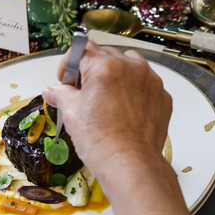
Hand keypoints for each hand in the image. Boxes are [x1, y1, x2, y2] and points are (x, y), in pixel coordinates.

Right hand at [42, 43, 171, 179]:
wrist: (130, 164)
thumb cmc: (101, 140)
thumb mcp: (72, 113)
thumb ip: (61, 95)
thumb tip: (52, 91)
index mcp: (105, 67)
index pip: (82, 49)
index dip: (69, 64)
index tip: (66, 79)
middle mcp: (131, 67)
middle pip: (106, 56)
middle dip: (92, 71)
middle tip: (83, 94)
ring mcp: (150, 81)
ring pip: (129, 66)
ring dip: (115, 76)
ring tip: (106, 100)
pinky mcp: (162, 96)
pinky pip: (144, 84)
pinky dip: (133, 91)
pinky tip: (123, 112)